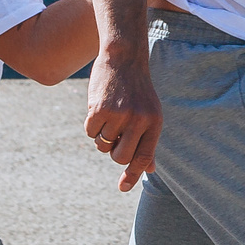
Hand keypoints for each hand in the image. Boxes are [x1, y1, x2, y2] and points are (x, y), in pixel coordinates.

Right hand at [85, 54, 162, 191]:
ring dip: (102, 136)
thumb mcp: (150, 112)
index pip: (144, 157)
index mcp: (154, 123)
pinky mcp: (99, 109)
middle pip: (120, 157)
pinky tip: (98, 108)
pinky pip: (90, 132)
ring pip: (103, 145)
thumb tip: (150, 169)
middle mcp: (139, 120)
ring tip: (108, 116)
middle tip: (114, 135)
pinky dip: (91, 125)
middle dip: (113, 151)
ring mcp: (119, 115)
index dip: (132, 175)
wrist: (124, 56)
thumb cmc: (137, 88)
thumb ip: (148, 141)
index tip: (122, 188)